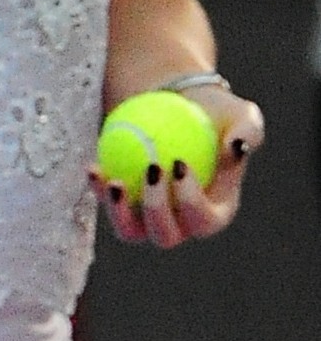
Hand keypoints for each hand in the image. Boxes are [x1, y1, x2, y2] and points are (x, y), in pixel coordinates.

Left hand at [90, 85, 265, 248]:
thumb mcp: (240, 114)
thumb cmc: (213, 111)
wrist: (174, 104)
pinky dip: (99, 189)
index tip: (179, 164)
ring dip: (119, 213)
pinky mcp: (121, 203)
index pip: (204, 221)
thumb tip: (237, 146)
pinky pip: (108, 204)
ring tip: (114, 182)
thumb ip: (248, 131)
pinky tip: (93, 167)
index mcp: (215, 212)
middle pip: (166, 235)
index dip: (192, 202)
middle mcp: (181, 224)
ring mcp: (147, 219)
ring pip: (130, 232)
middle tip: (151, 169)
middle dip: (156, 211)